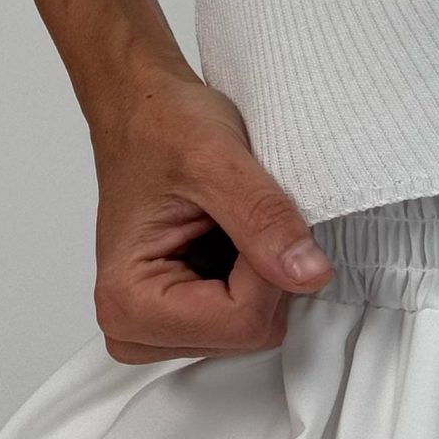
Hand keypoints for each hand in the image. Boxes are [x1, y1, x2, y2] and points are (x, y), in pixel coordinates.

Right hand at [86, 64, 336, 364]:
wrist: (144, 105)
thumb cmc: (160, 124)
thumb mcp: (216, 159)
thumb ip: (263, 219)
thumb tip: (310, 274)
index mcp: (128, 302)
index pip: (241, 323)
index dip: (267, 268)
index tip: (249, 214)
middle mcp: (134, 327)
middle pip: (247, 333)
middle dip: (262, 271)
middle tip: (235, 212)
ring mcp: (159, 325)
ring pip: (252, 327)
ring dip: (258, 270)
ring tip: (226, 219)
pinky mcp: (181, 313)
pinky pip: (247, 313)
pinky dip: (253, 271)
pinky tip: (228, 233)